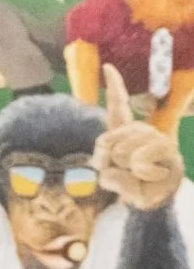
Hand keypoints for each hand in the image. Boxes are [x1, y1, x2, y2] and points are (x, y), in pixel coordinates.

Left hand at [95, 63, 186, 212]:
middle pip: (105, 142)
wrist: (153, 202)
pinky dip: (139, 174)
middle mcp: (141, 130)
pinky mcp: (165, 148)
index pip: (118, 109)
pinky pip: (138, 161)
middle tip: (123, 174)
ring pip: (120, 153)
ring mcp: (154, 137)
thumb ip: (103, 163)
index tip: (108, 67)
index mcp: (126, 134)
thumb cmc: (131, 187)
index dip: (114, 88)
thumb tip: (105, 160)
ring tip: (137, 176)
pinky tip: (150, 175)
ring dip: (122, 172)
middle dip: (105, 163)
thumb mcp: (110, 176)